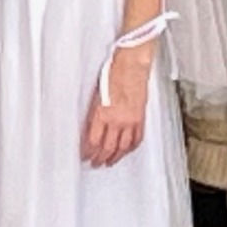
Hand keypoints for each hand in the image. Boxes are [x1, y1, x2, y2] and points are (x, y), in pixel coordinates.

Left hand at [82, 50, 149, 166]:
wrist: (132, 63)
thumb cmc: (114, 71)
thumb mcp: (97, 94)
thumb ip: (94, 115)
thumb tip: (90, 130)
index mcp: (103, 113)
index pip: (93, 141)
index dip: (88, 152)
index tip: (85, 156)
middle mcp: (117, 119)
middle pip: (107, 147)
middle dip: (100, 158)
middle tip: (95, 163)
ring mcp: (130, 120)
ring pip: (122, 147)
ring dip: (115, 157)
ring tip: (109, 162)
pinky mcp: (140, 117)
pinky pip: (136, 139)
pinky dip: (131, 148)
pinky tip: (127, 150)